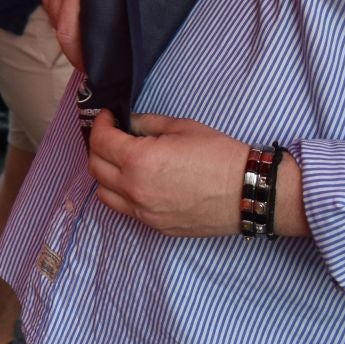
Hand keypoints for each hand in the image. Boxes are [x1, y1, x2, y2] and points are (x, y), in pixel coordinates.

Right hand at [38, 0, 145, 67]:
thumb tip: (126, 33)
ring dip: (66, 27)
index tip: (91, 69)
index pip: (69, 33)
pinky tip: (75, 12)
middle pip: (58, 27)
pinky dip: (59, 9)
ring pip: (52, 14)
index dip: (79, 57)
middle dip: (73, 47)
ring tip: (84, 36)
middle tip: (91, 60)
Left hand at [85, 111, 244, 235]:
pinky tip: (136, 181)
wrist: (249, 190)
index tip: (108, 116)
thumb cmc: (219, 154)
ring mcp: (143, 212)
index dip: (100, 123)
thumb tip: (127, 124)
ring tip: (119, 160)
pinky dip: (121, 193)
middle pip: (95, 167)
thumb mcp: (180, 127)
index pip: (101, 141)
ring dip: (105, 173)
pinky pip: (125, 209)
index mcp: (139, 161)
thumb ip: (146, 124)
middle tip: (110, 135)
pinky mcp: (155, 226)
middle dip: (98, 146)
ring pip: (104, 193)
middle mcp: (134, 189)